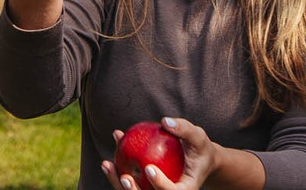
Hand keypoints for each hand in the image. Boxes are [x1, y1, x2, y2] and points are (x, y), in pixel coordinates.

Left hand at [101, 117, 220, 189]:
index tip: (149, 168)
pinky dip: (118, 167)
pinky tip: (112, 148)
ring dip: (116, 181)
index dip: (160, 184)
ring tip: (106, 164)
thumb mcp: (198, 137)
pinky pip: (129, 180)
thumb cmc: (199, 148)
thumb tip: (164, 121)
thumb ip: (184, 129)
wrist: (197, 160)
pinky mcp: (144, 186)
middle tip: (124, 177)